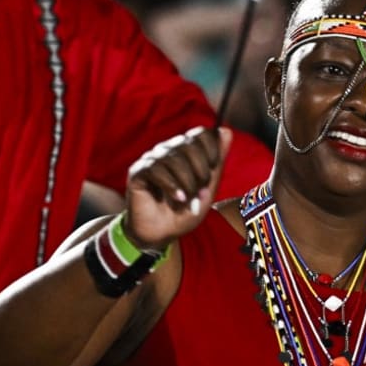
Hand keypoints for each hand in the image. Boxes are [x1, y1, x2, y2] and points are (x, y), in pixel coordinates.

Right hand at [124, 126, 230, 249]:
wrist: (161, 234)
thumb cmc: (185, 211)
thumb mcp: (208, 189)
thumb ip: (217, 162)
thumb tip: (227, 131)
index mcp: (186, 151)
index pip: (201, 133)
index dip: (211, 147)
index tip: (214, 165)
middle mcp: (168, 150)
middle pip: (189, 144)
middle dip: (200, 170)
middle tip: (200, 191)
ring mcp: (152, 159)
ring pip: (174, 158)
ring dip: (187, 183)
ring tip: (188, 200)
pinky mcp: (138, 171)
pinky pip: (156, 169)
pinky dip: (171, 186)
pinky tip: (178, 199)